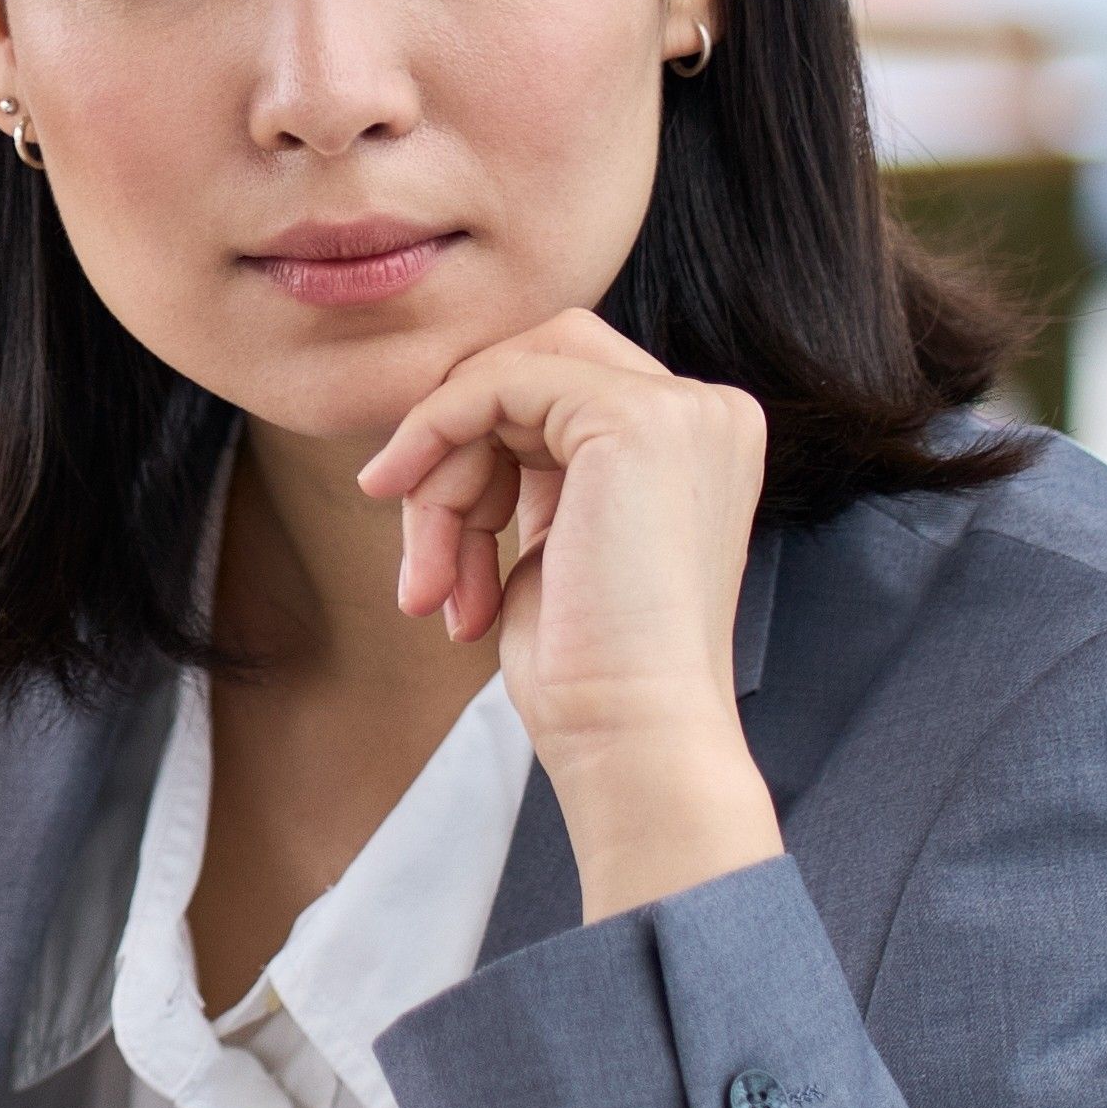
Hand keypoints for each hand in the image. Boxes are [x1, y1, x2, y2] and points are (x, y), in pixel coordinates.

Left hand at [355, 307, 784, 915]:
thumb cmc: (588, 673)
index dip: (478, 452)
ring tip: (431, 586)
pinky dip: (432, 435)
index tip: (431, 547)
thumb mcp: (556, 547)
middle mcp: (706, 411)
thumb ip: (533, 475)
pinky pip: (494, 383)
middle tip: (426, 569)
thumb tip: (444, 425)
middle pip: (531, 371)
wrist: (631, 736)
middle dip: (456, 456)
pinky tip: (400, 501)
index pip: (559, 393)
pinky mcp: (634, 420)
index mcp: (697, 441)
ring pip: (504, 380)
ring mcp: (680, 409)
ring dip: (441, 480)